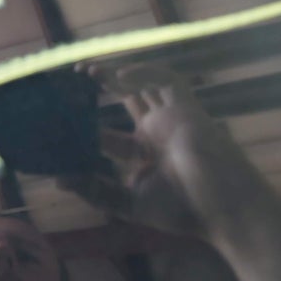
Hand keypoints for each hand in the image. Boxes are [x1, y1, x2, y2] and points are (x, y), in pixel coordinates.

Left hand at [65, 64, 261, 240]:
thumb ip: (96, 190)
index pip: (107, 133)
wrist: (222, 210)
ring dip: (116, 73)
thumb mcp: (129, 201)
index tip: (60, 119)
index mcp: (142, 151)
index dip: (85, 124)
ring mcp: (170, 116)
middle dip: (100, 86)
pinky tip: (119, 77)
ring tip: (88, 70)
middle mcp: (155, 130)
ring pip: (142, 83)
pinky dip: (144, 73)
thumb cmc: (182, 208)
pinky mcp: (186, 107)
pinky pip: (166, 79)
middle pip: (124, 98)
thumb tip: (58, 180)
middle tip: (72, 77)